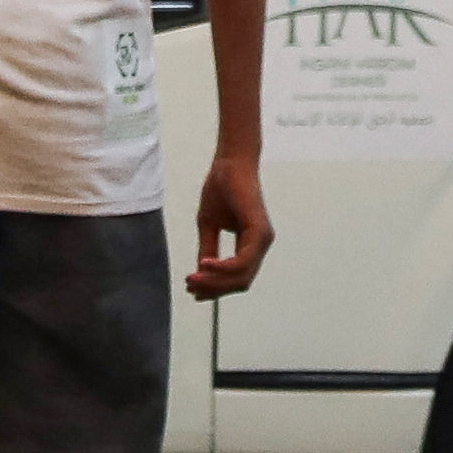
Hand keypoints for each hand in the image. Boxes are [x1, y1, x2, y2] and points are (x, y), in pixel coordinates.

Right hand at [187, 145, 272, 300]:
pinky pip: (242, 262)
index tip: (192, 289)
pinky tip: (204, 266)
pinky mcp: (259, 231)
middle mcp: (261, 244)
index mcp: (252, 244)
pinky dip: (222, 268)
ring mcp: (263, 239)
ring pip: (241, 276)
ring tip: (193, 279)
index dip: (215, 288)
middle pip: (239, 282)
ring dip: (215, 282)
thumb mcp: (208, 225)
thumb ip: (208, 250)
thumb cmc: (221, 188)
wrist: (230, 162)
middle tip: (190, 287)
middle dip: (214, 289)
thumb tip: (200, 276)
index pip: (236, 277)